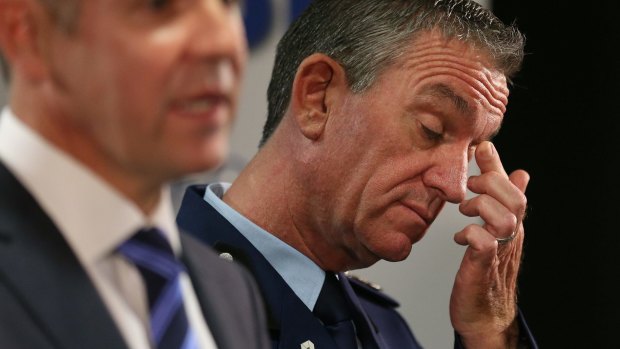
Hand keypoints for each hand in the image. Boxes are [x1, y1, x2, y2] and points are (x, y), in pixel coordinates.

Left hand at [450, 141, 528, 347]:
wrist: (484, 316)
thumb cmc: (486, 272)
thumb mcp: (495, 232)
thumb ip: (503, 203)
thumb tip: (519, 173)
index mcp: (511, 225)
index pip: (513, 188)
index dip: (498, 166)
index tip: (482, 146)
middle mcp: (509, 237)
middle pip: (515, 200)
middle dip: (491, 184)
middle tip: (471, 185)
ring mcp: (498, 253)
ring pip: (505, 219)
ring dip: (481, 207)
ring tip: (463, 210)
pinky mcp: (482, 269)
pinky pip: (484, 245)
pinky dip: (471, 234)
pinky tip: (459, 237)